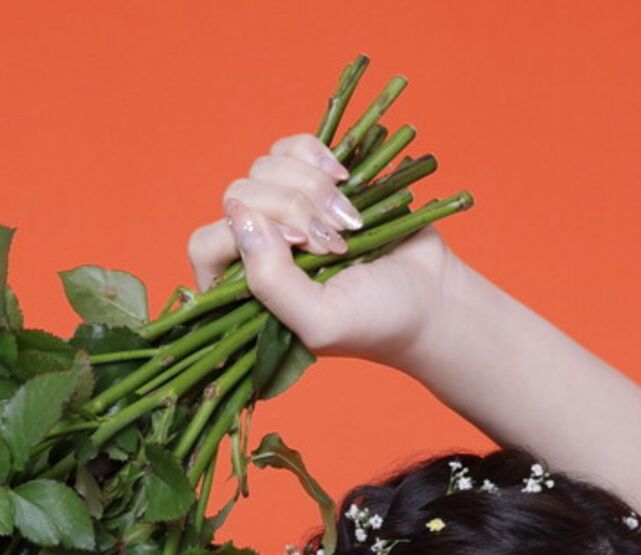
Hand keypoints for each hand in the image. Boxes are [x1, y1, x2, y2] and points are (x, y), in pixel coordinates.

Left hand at [186, 130, 452, 367]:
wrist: (433, 295)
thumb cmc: (378, 319)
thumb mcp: (320, 320)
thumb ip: (270, 281)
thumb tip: (240, 215)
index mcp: (245, 295)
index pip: (207, 243)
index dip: (247, 231)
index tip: (296, 243)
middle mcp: (258, 251)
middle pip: (239, 195)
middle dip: (291, 208)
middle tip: (334, 242)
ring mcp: (283, 213)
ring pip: (265, 168)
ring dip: (313, 187)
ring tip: (350, 222)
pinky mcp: (312, 181)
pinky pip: (291, 148)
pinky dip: (317, 156)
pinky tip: (346, 180)